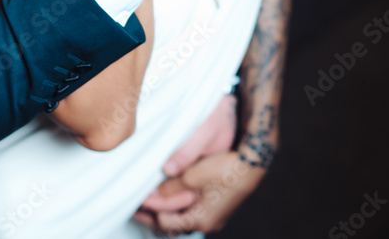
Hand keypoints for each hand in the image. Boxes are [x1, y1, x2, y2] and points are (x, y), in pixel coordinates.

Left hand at [137, 152, 266, 235]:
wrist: (252, 162)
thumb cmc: (225, 169)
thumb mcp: (192, 176)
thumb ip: (170, 187)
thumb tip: (150, 194)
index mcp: (201, 220)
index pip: (165, 223)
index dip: (148, 211)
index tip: (135, 199)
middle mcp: (207, 224)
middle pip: (173, 226)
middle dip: (153, 216)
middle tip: (135, 205)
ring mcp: (213, 218)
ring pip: (182, 220)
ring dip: (165, 212)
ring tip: (149, 200)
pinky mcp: (215, 209)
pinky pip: (191, 213)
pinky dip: (177, 208)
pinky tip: (168, 196)